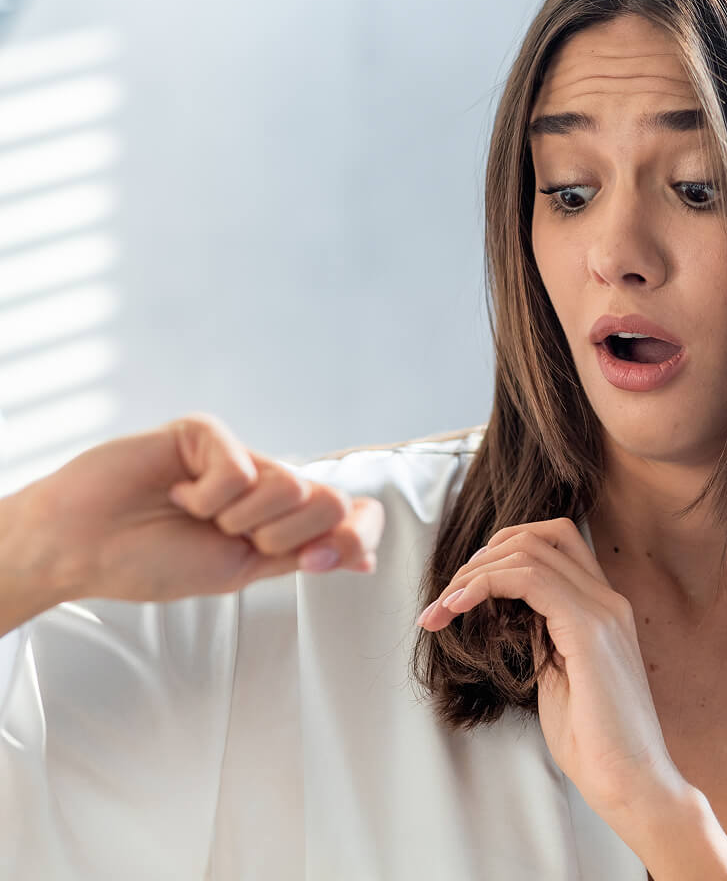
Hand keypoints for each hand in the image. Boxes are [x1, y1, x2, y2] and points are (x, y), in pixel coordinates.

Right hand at [12, 413, 383, 604]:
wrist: (85, 549)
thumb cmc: (155, 560)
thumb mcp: (243, 569)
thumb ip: (305, 556)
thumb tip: (367, 558)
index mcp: (282, 516)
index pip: (351, 511)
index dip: (357, 531)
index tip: (318, 558)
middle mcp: (268, 480)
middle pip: (329, 500)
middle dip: (280, 536)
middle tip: (229, 536)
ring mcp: (241, 453)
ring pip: (291, 485)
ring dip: (238, 519)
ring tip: (198, 515)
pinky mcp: (209, 431)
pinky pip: (240, 471)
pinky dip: (205, 498)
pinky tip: (176, 492)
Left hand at [416, 518, 687, 824]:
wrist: (633, 786)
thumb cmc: (595, 744)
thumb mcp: (558, 675)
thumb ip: (542, 634)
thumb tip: (510, 608)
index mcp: (603, 607)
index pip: (555, 543)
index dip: (504, 551)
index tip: (465, 588)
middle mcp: (608, 599)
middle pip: (541, 535)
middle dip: (484, 556)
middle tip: (446, 596)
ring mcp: (602, 611)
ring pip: (529, 550)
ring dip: (474, 571)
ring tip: (443, 606)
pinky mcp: (588, 631)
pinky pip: (530, 579)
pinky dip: (486, 584)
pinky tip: (458, 607)